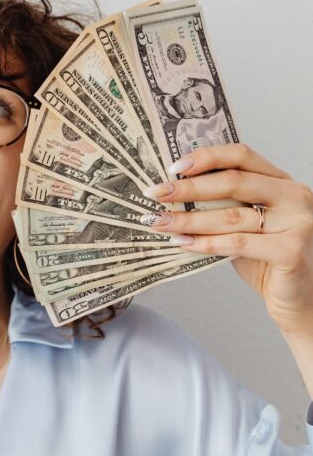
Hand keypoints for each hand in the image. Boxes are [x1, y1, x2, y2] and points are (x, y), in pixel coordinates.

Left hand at [143, 144, 312, 337]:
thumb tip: (174, 192)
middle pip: (233, 181)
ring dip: (189, 219)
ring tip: (161, 222)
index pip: (242, 155)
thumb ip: (224, 205)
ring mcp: (297, 223)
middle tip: (156, 192)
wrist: (300, 300)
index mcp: (282, 181)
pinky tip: (183, 244)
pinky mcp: (291, 251)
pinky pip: (238, 243)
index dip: (206, 157)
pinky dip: (206, 243)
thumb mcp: (248, 224)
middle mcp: (294, 196)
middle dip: (188, 187)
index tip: (174, 166)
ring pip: (231, 215)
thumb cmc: (268, 259)